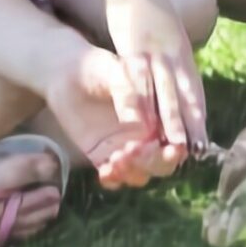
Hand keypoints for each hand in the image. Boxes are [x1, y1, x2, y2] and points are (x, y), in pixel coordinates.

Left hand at [42, 43, 180, 188]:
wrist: (68, 73)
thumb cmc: (100, 67)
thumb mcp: (117, 73)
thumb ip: (131, 96)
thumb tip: (144, 125)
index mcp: (160, 116)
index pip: (177, 140)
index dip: (177, 147)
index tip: (171, 147)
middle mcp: (147, 137)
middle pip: (161, 163)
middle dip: (154, 163)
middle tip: (136, 151)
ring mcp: (125, 149)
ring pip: (139, 174)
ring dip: (133, 171)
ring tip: (117, 158)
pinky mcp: (103, 157)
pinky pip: (113, 176)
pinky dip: (112, 178)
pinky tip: (105, 170)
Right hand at [103, 0, 208, 158]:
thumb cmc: (150, 13)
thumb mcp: (170, 38)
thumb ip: (175, 62)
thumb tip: (181, 86)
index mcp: (183, 56)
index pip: (196, 93)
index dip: (199, 119)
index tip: (204, 144)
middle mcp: (175, 58)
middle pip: (185, 97)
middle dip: (190, 126)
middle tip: (194, 153)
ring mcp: (155, 54)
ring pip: (165, 93)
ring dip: (170, 121)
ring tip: (173, 146)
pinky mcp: (134, 49)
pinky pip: (139, 80)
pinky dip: (141, 102)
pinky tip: (141, 120)